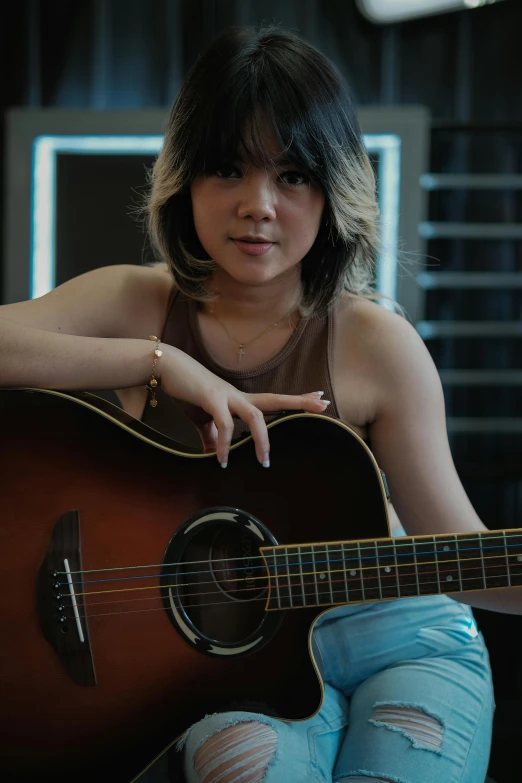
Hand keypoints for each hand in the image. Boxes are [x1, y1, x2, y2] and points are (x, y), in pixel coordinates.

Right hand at [158, 344, 329, 466]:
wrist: (166, 367)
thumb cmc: (186, 390)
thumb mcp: (202, 418)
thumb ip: (212, 435)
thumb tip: (215, 453)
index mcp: (239, 399)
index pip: (273, 399)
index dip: (296, 399)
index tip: (319, 398)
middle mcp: (238, 395)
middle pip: (274, 399)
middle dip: (298, 402)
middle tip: (323, 405)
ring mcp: (226, 395)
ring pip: (255, 415)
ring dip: (261, 439)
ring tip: (264, 461)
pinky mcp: (211, 398)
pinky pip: (224, 424)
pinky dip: (225, 443)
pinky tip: (221, 459)